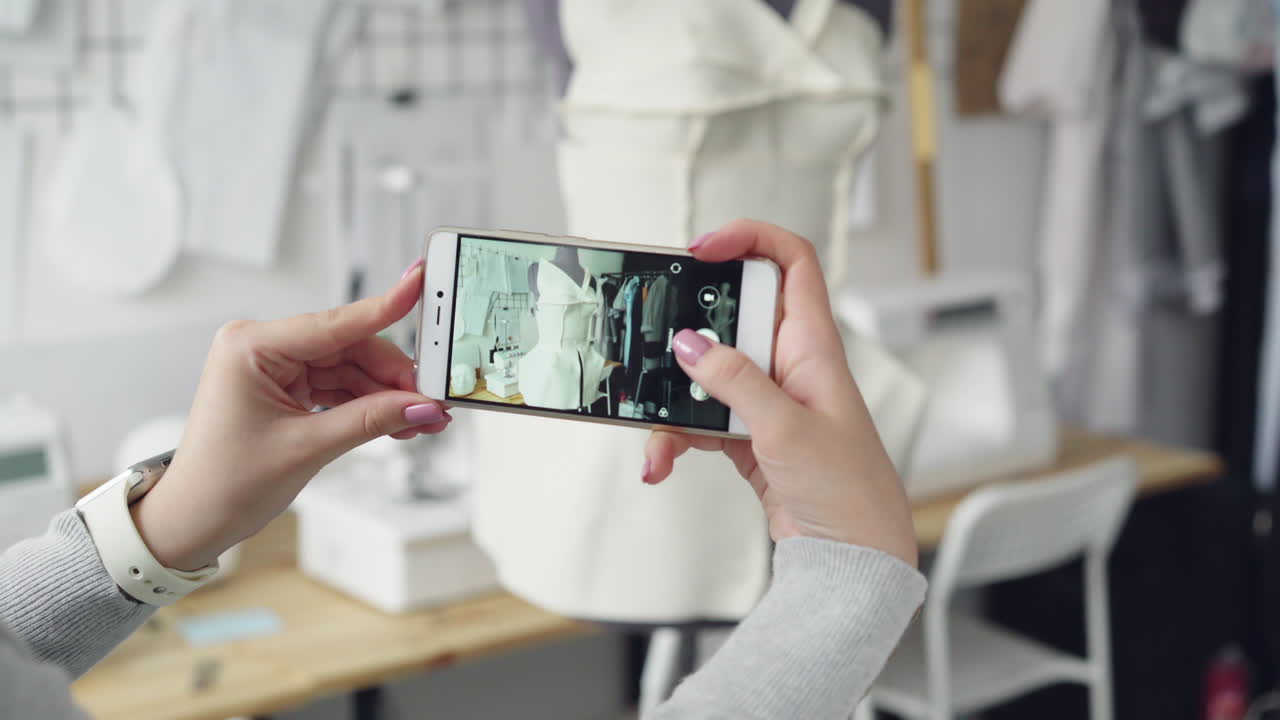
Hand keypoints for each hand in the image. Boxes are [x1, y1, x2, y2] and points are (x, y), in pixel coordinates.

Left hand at [131, 259, 450, 570]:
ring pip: (350, 369)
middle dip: (393, 376)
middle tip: (432, 400)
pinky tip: (397, 422)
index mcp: (252, 346)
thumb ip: (370, 420)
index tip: (420, 282)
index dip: (385, 305)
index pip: (334, 322)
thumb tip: (421, 405)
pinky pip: (338, 386)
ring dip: (386, 395)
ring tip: (421, 420)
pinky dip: (368, 405)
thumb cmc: (224, 484)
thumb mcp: (307, 448)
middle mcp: (262, 347)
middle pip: (349, 347)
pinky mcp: (284, 387)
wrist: (192, 521)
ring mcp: (273, 367)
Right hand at [643, 220, 916, 566]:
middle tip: (654, 342)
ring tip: (654, 439)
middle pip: (730, 319)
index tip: (702, 249)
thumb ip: (735, 382)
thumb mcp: (785, 429)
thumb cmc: (848, 490)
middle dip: (687, 333)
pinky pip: (699, 418)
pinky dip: (676, 437)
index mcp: (813, 345)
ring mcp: (766, 399)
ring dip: (673, 403)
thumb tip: (690, 345)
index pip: (792, 262)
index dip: (750, 240)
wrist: (853, 557)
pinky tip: (661, 461)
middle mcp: (789, 364)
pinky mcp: (747, 434)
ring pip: (706, 375)